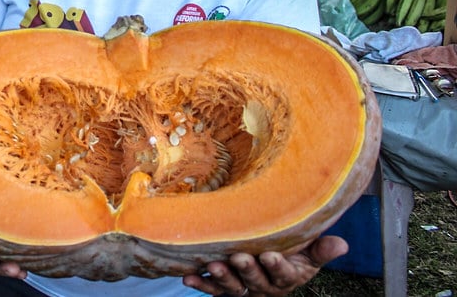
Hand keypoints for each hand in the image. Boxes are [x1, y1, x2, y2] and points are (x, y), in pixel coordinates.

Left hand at [182, 235, 347, 296]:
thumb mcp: (308, 255)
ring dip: (222, 277)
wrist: (270, 265)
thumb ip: (321, 250)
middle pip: (256, 281)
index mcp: (286, 277)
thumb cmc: (292, 256)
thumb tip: (342, 244)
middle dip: (247, 270)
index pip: (284, 274)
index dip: (278, 267)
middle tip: (239, 258)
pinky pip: (211, 288)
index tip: (270, 255)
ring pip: (232, 286)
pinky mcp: (223, 288)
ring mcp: (243, 288)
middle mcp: (264, 286)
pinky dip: (200, 283)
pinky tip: (188, 277)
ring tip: (213, 265)